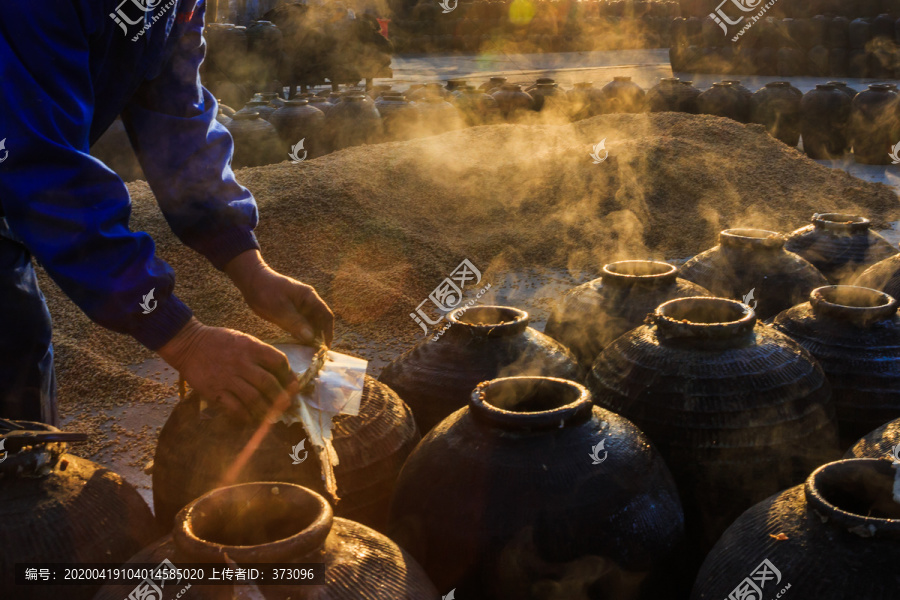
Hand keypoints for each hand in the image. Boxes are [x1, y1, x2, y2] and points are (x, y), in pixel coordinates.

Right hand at [158, 318, 298, 420]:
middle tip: (287, 405)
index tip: (292, 385)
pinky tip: (251, 418)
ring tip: (273, 416)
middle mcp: (241, 362)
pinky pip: (235, 408)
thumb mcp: (243, 340)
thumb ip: (261, 354)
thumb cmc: (219, 342)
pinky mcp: (215, 391)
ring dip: (266, 410)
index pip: (278, 362)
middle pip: (269, 383)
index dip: (289, 376)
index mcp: (251, 347)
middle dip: (282, 397)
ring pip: (254, 398)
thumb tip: (281, 373)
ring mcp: (228, 378)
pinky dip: (246, 416)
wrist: (189, 344)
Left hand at [225, 250, 333, 345]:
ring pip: (309, 326)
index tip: (325, 346)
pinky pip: (299, 327)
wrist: (251, 282)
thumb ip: (295, 322)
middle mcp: (307, 304)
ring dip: (310, 338)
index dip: (328, 331)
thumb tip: (311, 337)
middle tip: (315, 353)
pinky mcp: (290, 315)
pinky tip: (297, 345)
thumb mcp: (280, 308)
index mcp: (309, 298)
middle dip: (319, 337)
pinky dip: (300, 336)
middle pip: (319, 322)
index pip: (326, 315)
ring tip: (307, 352)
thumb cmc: (266, 291)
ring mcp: (299, 309)